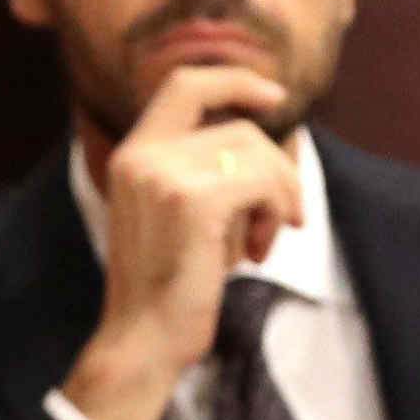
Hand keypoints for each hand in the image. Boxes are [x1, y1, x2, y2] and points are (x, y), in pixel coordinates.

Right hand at [59, 65, 305, 419]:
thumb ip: (208, 172)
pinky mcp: (193, 203)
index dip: (235, 80)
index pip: (185, 84)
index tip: (275, 96)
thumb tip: (277, 144)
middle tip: (285, 218)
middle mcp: (143, 155)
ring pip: (256, 155)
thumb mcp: (181, 215)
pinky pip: (262, 184)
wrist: (143, 339)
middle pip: (239, 129)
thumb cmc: (171, 285)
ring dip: (277, 200)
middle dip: (277, 170)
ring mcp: (164, 176)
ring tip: (262, 244)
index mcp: (133, 153)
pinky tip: (257, 253)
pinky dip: (274, 214)